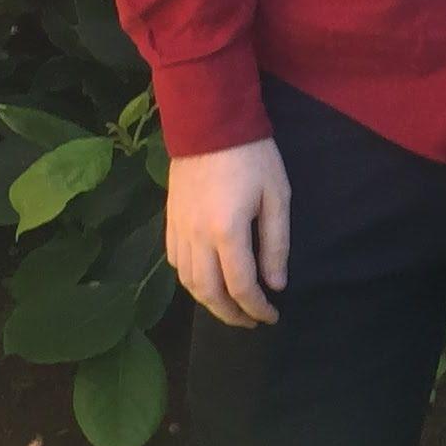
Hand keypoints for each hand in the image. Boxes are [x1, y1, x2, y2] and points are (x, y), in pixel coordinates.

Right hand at [166, 136, 289, 328]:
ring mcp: (179, 230)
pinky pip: (175, 262)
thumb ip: (276, 245)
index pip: (241, 286)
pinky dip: (191, 281)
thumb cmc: (252, 157)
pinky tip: (207, 281)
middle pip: (209, 293)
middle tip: (251, 321)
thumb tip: (275, 285)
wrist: (209, 123)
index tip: (271, 316)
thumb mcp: (277, 197)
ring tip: (231, 308)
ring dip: (209, 302)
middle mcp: (197, 237)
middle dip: (231, 315)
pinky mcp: (169, 221)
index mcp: (227, 232)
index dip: (257, 308)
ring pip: (188, 282)